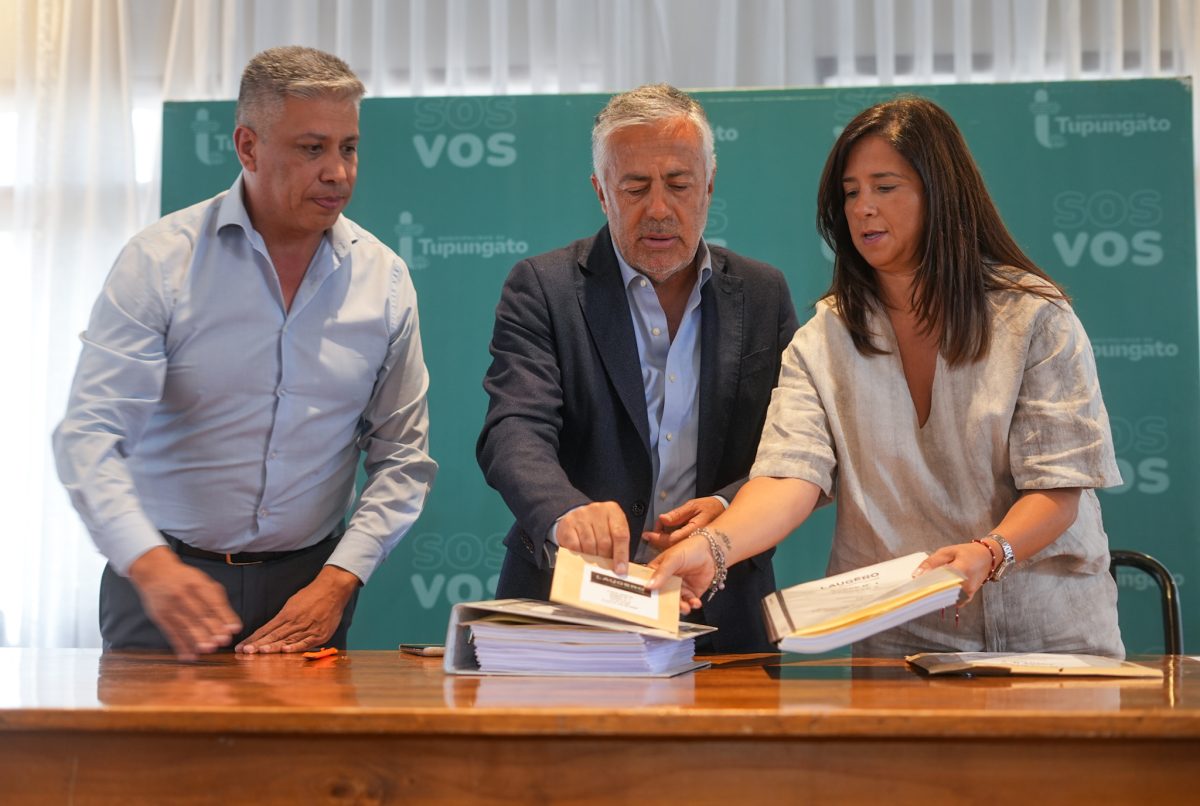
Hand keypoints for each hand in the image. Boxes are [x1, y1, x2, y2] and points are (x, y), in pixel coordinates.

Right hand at [127, 546, 241, 659]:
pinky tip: (189, 656)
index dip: (225, 616)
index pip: (213, 602)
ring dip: (197, 639)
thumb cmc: (186, 580)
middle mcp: (183, 595)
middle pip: (199, 614)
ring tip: (209, 649)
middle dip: (212, 629)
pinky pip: (171, 633)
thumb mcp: (203, 582)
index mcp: (197, 584)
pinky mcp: (160, 617)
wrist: (155, 572)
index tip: (234, 629)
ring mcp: (170, 606)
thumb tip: (231, 624)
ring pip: (186, 625)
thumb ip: (218, 601)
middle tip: (223, 641)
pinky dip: (180, 646)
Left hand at [236, 565, 359, 653]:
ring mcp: (308, 628)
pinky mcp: (320, 634)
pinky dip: (295, 647)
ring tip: (259, 653)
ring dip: (272, 648)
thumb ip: (283, 618)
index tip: (241, 646)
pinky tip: (285, 652)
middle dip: (258, 645)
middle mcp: (295, 621)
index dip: (253, 638)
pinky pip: (306, 642)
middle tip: (245, 651)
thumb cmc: (312, 595)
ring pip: (287, 640)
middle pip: (274, 635)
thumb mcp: (293, 603)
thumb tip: (270, 630)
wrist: (333, 589)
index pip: (266, 629)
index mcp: (287, 614)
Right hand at [555, 501, 630, 573]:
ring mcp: (581, 515)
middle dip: (605, 556)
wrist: (578, 517)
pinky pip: (575, 546)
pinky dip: (579, 553)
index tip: (620, 570)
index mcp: (612, 510)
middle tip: (604, 564)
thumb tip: (620, 569)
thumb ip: (618, 546)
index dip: (621, 554)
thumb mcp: (612, 530)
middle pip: (604, 541)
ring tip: (593, 558)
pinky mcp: (568, 523)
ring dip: (592, 557)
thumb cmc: (599, 527)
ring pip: (589, 545)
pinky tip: (581, 552)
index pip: (620, 534)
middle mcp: (597, 509)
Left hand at [641, 496, 724, 552]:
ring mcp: (694, 545)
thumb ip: (677, 514)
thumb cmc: (709, 507)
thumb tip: (662, 519)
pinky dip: (669, 542)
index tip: (646, 534)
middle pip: (671, 548)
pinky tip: (666, 534)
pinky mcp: (693, 545)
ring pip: (673, 550)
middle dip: (658, 540)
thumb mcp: (692, 505)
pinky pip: (678, 548)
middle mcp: (694, 541)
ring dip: (662, 542)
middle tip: (652, 531)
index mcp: (695, 531)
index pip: (671, 539)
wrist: (723, 510)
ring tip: (659, 530)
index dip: (657, 537)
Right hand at [646, 534, 715, 614]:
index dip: (647, 594)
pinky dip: (691, 605)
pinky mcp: (691, 593)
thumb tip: (649, 586)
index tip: (648, 603)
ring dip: (679, 607)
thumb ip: (662, 572)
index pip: (648, 584)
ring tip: (684, 607)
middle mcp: (667, 581)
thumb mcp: (673, 558)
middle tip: (668, 608)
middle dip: (665, 604)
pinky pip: (689, 603)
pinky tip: (694, 603)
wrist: (712, 551)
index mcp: (658, 571)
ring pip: (675, 602)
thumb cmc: (690, 548)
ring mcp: (679, 588)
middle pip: (661, 597)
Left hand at [914, 541, 995, 601]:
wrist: (987, 558)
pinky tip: (937, 589)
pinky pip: (950, 600)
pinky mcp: (967, 598)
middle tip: (916, 586)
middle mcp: (966, 585)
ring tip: (927, 585)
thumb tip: (916, 575)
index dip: (924, 583)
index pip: (938, 581)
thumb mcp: (947, 552)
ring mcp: (967, 593)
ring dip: (934, 592)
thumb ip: (931, 562)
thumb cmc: (967, 552)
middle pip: (940, 591)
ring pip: (944, 597)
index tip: (913, 584)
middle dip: (927, 588)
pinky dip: (942, 595)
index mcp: (961, 570)